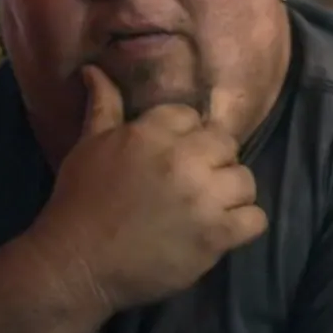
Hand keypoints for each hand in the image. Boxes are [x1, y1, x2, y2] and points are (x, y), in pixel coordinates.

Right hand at [30, 66, 267, 313]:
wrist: (77, 263)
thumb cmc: (79, 202)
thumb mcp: (88, 145)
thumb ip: (102, 105)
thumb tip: (94, 69)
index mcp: (152, 133)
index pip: (191, 116)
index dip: (185, 136)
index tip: (171, 158)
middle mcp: (183, 160)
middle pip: (225, 144)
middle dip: (212, 160)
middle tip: (192, 183)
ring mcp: (203, 199)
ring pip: (245, 181)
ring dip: (230, 193)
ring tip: (209, 207)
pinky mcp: (216, 236)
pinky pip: (255, 219)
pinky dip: (243, 224)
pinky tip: (221, 230)